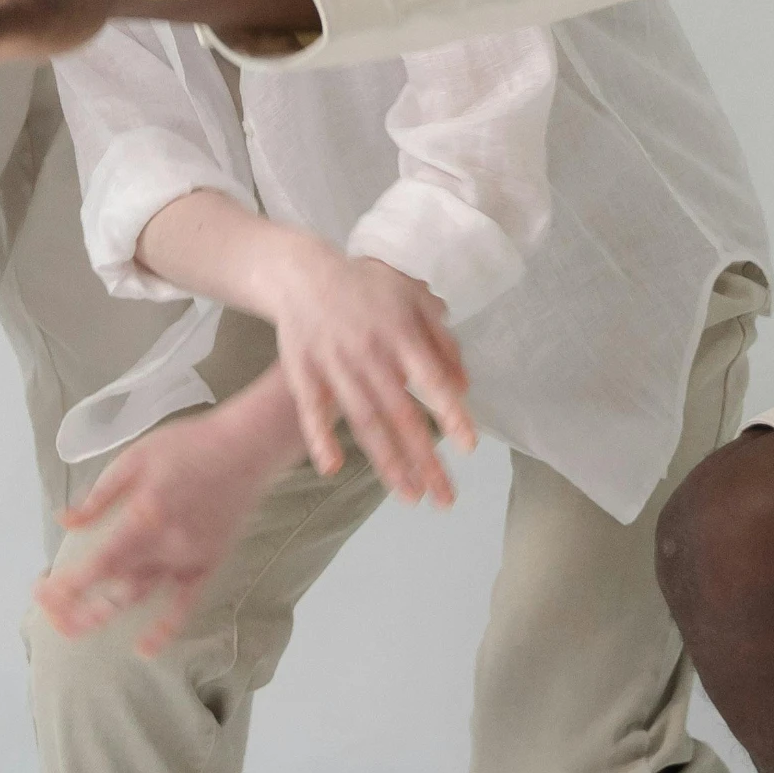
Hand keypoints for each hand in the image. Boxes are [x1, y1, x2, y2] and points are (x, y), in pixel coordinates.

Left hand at [37, 393, 300, 651]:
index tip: (43, 593)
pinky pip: (185, 604)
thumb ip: (99, 496)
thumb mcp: (134, 459)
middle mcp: (164, 544)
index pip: (98, 562)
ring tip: (71, 628)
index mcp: (143, 515)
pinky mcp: (207, 564)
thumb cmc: (187, 446)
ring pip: (139, 596)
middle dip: (76, 604)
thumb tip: (66, 522)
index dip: (69, 585)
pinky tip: (145, 648)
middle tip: (49, 614)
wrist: (245, 448)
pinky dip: (165, 628)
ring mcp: (187, 558)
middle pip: (112, 585)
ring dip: (103, 613)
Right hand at [255, 237, 474, 503]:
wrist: (303, 273)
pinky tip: (332, 468)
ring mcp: (335, 365)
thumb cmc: (367, 287)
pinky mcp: (304, 373)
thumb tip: (464, 386)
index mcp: (401, 333)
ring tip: (410, 496)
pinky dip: (320, 438)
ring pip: (365, 421)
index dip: (450, 412)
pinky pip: (312, 411)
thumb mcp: (412, 297)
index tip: (469, 446)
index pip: (432, 379)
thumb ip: (441, 340)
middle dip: (425, 460)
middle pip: (401, 414)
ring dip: (388, 462)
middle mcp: (370, 353)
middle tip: (445, 499)